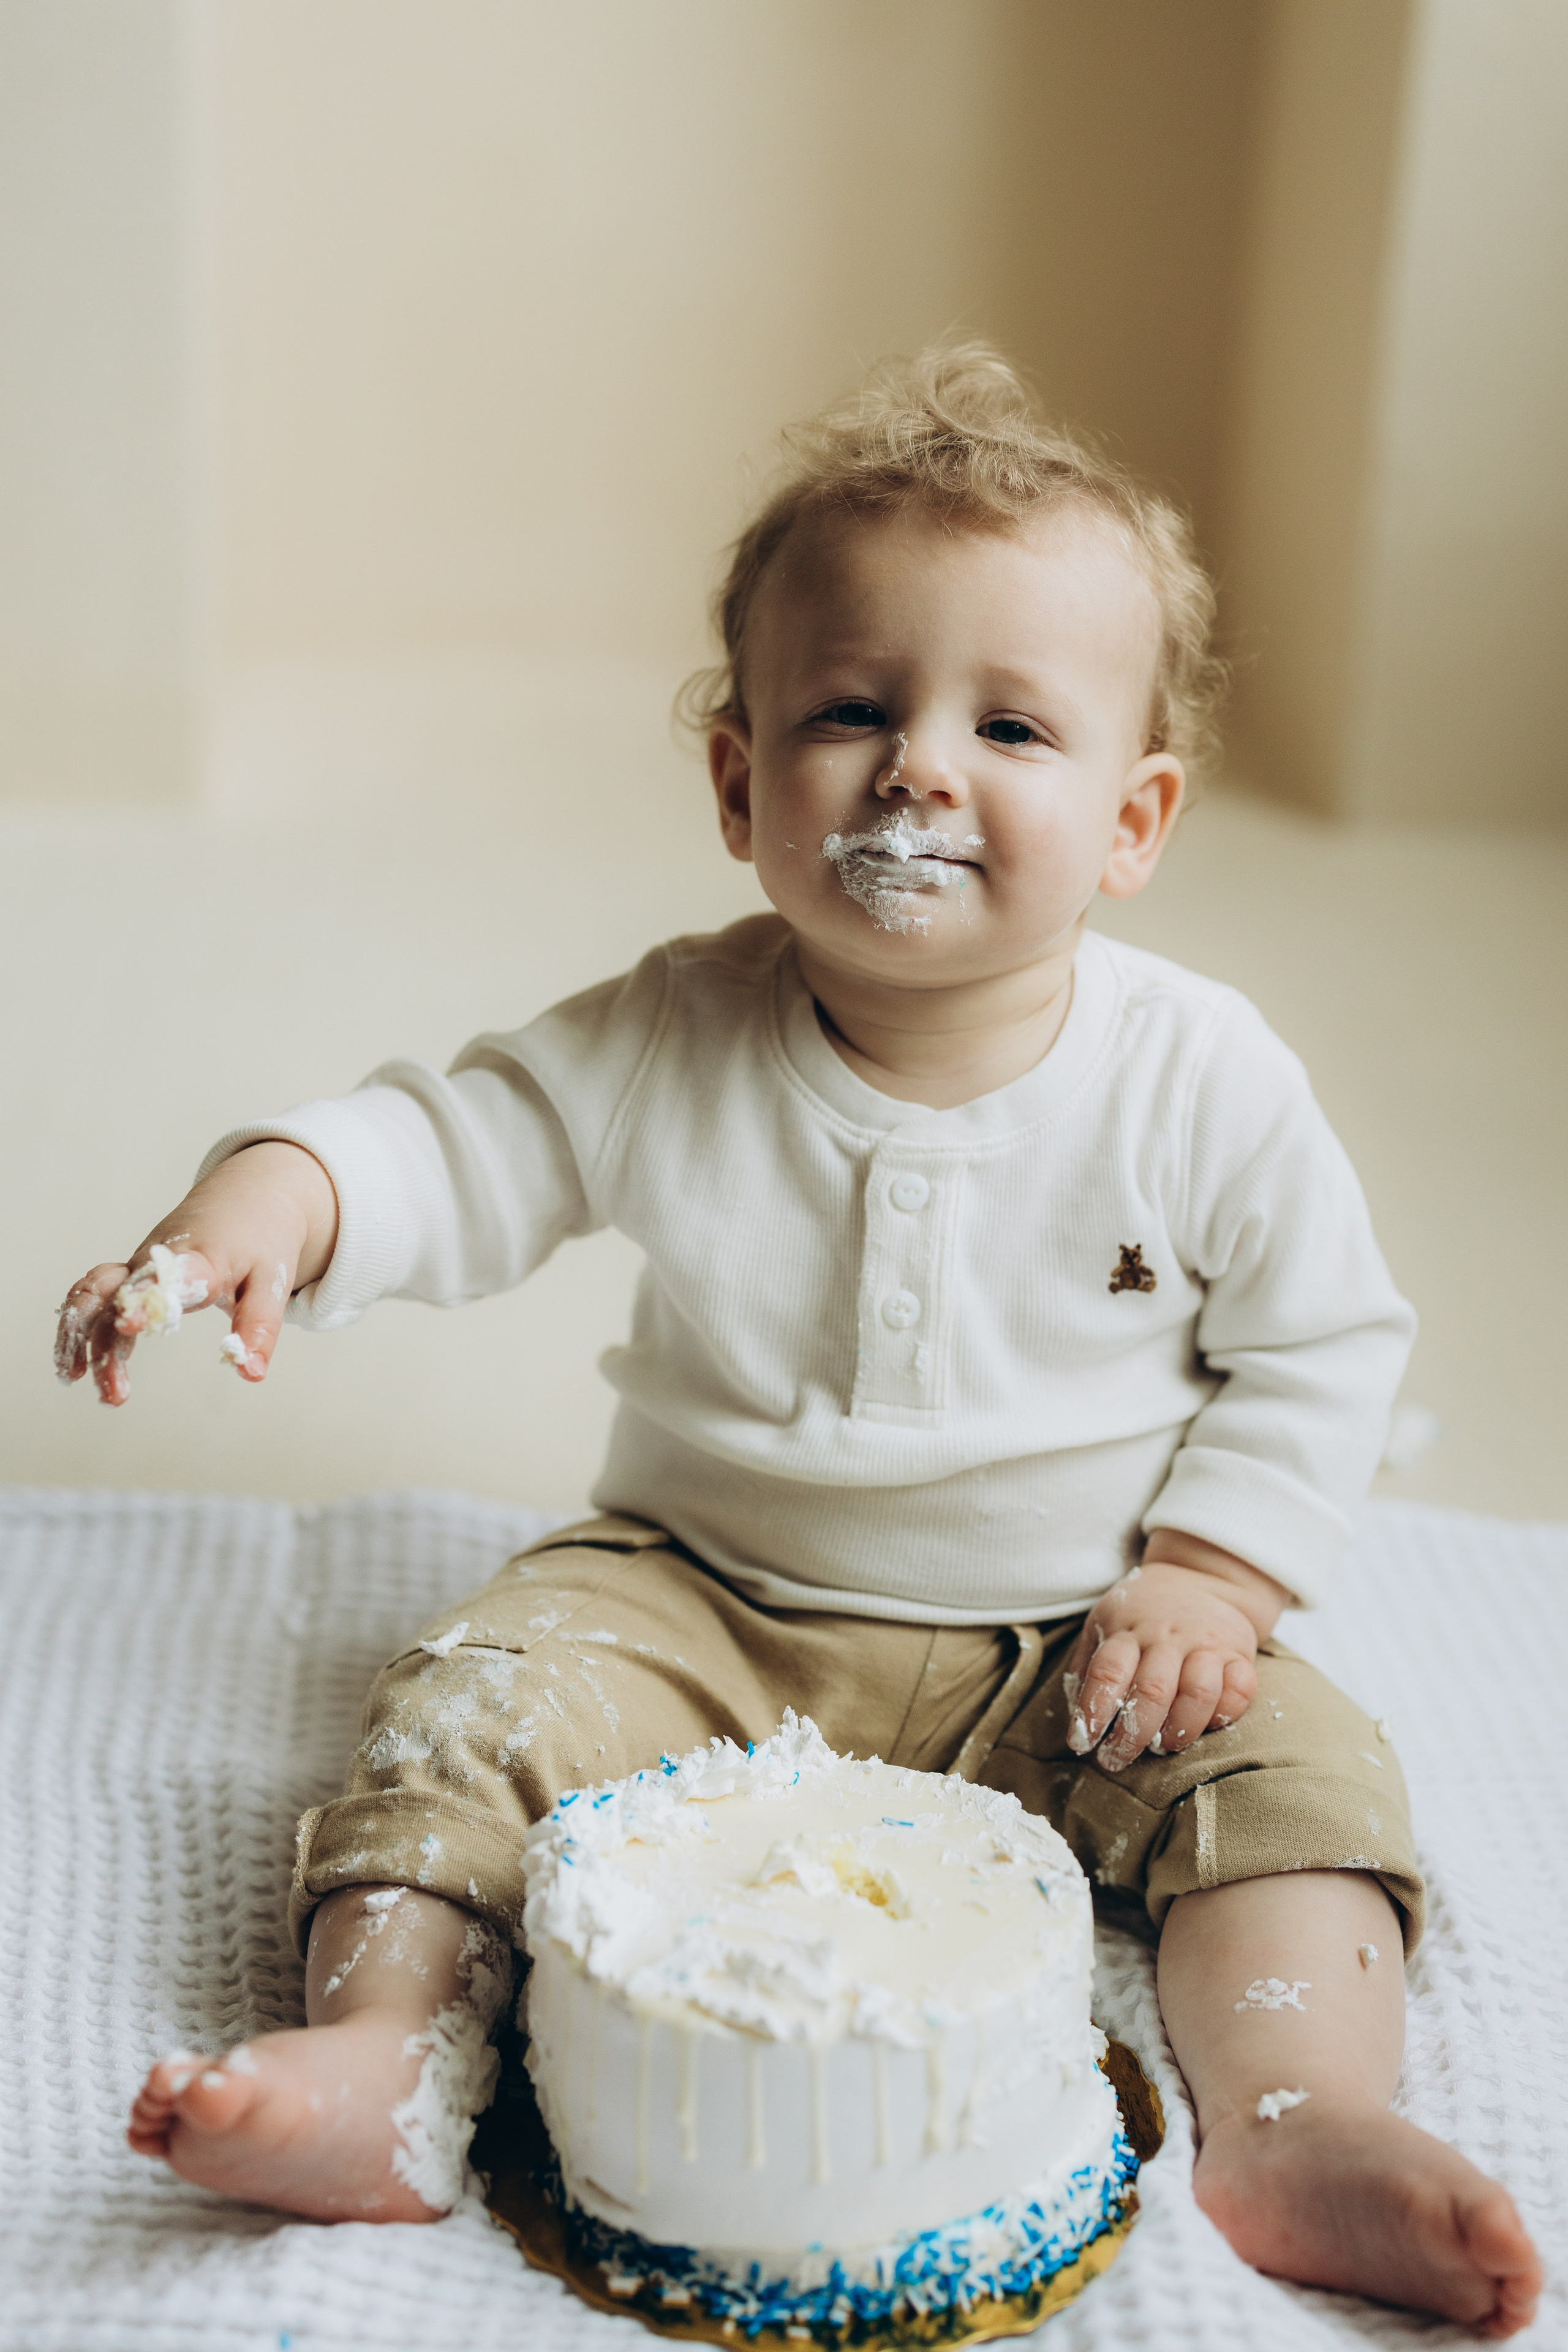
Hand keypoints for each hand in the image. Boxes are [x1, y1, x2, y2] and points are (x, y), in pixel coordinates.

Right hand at [54, 1142, 338, 1406]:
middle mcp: (158, 1258)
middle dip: (107, 1345)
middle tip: (115, 1394)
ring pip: (93, 1295)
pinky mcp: (131, 1271)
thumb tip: (250, 1372)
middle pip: (118, 1297)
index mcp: (200, 1258)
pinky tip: (72, 1362)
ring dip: (78, 1338)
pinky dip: (77, 1325)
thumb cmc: (261, 1237)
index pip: (166, 1277)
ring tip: (74, 1380)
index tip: (129, 1326)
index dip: (146, 1299)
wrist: (248, 1194)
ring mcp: (139, 1264)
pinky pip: (92, 1295)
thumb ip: (259, 1327)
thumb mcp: (272, 1281)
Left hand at [1063, 1532, 1289, 1772]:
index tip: (1083, 1743)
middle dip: (1134, 1735)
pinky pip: (1241, 1689)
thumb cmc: (1141, 1615)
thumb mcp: (1104, 1625)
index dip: (1093, 1711)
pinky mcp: (1240, 1654)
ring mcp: (1207, 1643)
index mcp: (1127, 1629)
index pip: (1108, 1672)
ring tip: (1166, 1745)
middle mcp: (1167, 1635)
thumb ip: (1088, 1667)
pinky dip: (1226, 1713)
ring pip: (1200, 1691)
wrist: (1198, 1578)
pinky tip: (1208, 1724)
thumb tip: (1075, 1720)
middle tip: (1118, 1759)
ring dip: (1181, 1729)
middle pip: (1153, 1690)